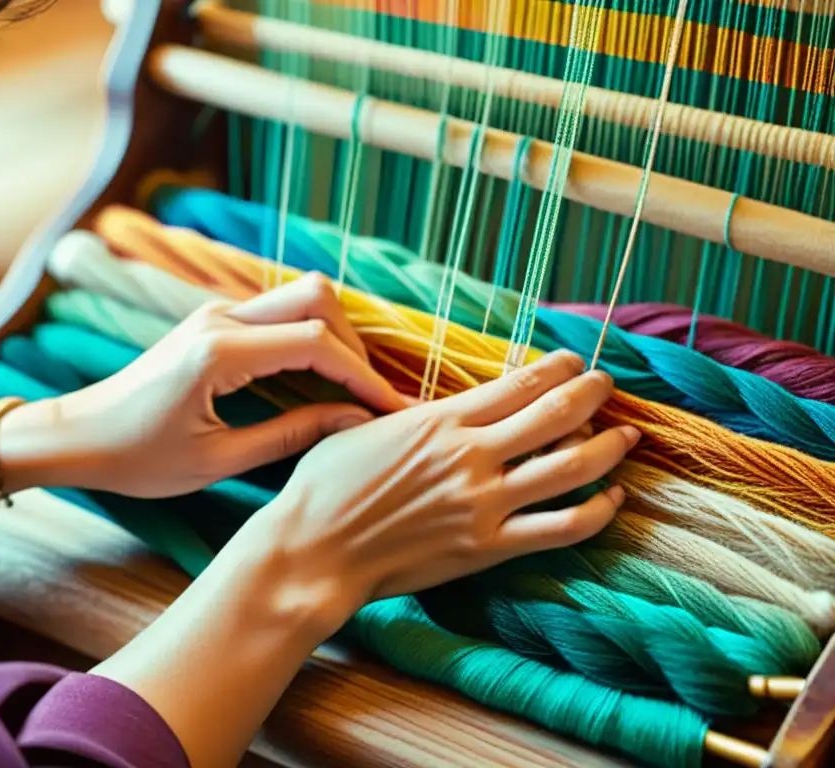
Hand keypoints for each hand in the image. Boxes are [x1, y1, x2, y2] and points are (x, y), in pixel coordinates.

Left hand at [50, 273, 406, 498]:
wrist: (78, 435)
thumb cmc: (137, 458)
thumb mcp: (217, 460)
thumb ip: (291, 435)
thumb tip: (352, 421)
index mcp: (219, 353)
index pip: (315, 344)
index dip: (362, 376)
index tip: (390, 410)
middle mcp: (220, 320)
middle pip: (316, 297)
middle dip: (354, 344)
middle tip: (370, 396)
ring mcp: (217, 315)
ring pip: (300, 298)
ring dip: (335, 337)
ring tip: (353, 390)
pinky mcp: (215, 323)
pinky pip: (279, 315)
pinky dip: (311, 339)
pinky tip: (320, 380)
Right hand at [249, 349, 640, 633]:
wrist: (313, 550)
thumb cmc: (323, 488)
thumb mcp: (356, 429)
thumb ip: (398, 414)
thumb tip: (417, 409)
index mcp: (440, 420)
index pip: (519, 383)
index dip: (558, 368)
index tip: (574, 361)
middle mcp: (470, 455)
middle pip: (556, 415)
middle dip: (591, 393)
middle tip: (607, 384)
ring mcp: (483, 503)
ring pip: (571, 467)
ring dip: (608, 447)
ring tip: (626, 436)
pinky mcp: (486, 548)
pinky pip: (561, 528)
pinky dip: (596, 512)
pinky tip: (610, 499)